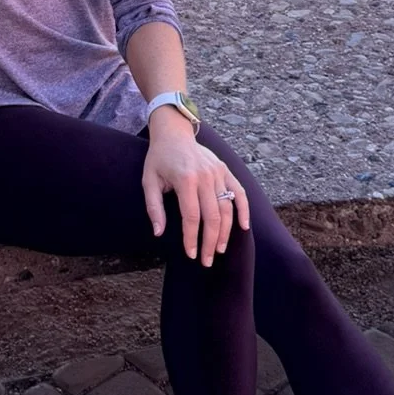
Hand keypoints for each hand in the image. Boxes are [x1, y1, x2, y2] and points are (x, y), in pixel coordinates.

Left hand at [141, 125, 249, 266]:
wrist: (174, 133)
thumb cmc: (159, 159)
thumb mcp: (149, 181)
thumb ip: (154, 208)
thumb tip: (158, 233)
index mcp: (185, 179)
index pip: (192, 217)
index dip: (192, 238)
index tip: (191, 255)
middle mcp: (205, 176)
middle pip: (212, 216)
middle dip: (210, 242)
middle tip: (207, 261)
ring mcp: (218, 172)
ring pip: (227, 208)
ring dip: (225, 232)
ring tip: (219, 250)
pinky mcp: (225, 170)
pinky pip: (239, 192)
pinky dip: (244, 210)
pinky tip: (244, 227)